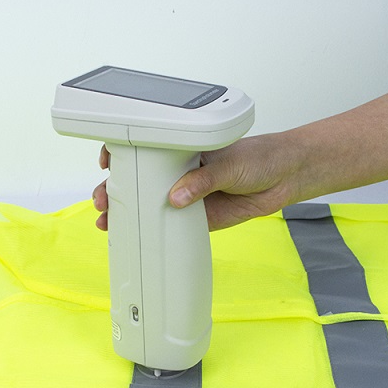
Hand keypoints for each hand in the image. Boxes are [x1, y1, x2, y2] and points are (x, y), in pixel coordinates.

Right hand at [92, 134, 301, 230]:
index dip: (121, 155)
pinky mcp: (197, 218)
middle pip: (138, 180)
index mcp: (182, 150)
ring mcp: (186, 196)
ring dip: (127, 213)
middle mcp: (179, 172)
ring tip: (107, 221)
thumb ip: (202, 179)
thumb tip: (176, 197)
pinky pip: (170, 226)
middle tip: (102, 200)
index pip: (144, 150)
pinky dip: (153, 233)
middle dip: (115, 190)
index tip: (107, 163)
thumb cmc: (258, 157)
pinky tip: (135, 237)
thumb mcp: (228, 163)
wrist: (284, 178)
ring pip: (149, 205)